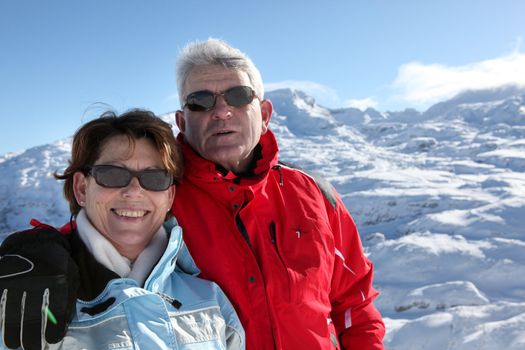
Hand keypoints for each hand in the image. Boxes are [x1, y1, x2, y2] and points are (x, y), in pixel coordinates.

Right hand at [0, 228, 78, 348]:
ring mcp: (16, 281)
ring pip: (10, 315)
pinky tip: (3, 328)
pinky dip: (0, 320)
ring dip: (12, 334)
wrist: (36, 243)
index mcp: (57, 280)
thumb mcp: (71, 276)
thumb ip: (69, 299)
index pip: (55, 311)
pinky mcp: (2, 281)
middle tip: (32, 347)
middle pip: (30, 317)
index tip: (52, 339)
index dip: (53, 329)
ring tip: (16, 343)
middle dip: (31, 338)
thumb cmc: (57, 264)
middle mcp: (35, 281)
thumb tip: (64, 325)